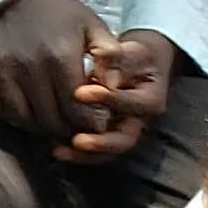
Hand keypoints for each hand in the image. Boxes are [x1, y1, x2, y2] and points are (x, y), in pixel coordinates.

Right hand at [0, 0, 104, 141]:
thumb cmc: (60, 14)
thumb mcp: (94, 26)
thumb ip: (110, 56)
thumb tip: (112, 87)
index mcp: (60, 56)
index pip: (76, 111)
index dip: (88, 125)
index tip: (93, 125)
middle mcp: (28, 65)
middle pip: (48, 119)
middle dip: (64, 130)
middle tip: (72, 128)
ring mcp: (0, 67)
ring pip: (20, 117)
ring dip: (36, 127)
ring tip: (49, 122)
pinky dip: (3, 114)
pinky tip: (19, 111)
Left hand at [67, 29, 178, 164]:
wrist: (136, 66)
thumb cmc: (131, 56)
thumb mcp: (128, 51)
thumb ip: (117, 59)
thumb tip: (105, 70)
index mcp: (150, 100)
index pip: (132, 105)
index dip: (108, 99)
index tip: (80, 92)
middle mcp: (140, 122)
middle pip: (125, 139)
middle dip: (101, 143)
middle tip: (77, 141)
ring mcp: (124, 131)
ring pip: (110, 151)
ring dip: (86, 155)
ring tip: (60, 150)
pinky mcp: (109, 136)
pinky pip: (97, 153)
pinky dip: (78, 155)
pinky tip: (56, 149)